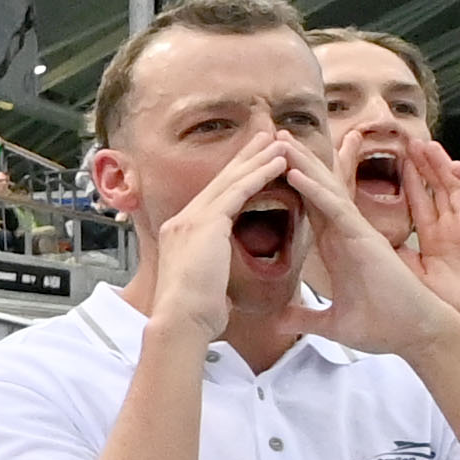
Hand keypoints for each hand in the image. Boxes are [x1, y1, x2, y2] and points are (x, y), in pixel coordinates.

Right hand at [138, 127, 300, 341]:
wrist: (181, 322)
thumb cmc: (193, 316)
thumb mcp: (202, 288)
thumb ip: (210, 277)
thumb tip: (218, 289)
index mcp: (180, 236)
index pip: (213, 199)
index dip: (234, 178)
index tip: (251, 164)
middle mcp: (182, 221)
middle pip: (220, 181)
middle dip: (244, 157)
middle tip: (265, 137)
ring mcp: (191, 219)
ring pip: (231, 180)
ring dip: (257, 158)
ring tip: (279, 142)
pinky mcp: (206, 223)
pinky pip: (239, 190)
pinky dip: (260, 173)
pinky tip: (279, 162)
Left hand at [284, 137, 459, 357]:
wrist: (415, 335)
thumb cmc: (384, 326)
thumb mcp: (333, 323)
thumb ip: (305, 317)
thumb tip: (278, 321)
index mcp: (337, 247)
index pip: (310, 208)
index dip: (291, 184)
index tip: (269, 166)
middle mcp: (346, 233)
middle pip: (317, 189)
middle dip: (295, 161)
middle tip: (272, 136)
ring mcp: (356, 232)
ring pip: (325, 189)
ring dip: (302, 164)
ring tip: (280, 139)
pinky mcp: (365, 238)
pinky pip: (337, 208)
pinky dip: (316, 190)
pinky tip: (296, 173)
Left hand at [394, 141, 459, 330]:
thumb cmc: (454, 303)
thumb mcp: (413, 276)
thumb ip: (393, 257)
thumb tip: (359, 245)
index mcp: (432, 236)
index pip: (415, 201)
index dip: (405, 182)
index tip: (392, 164)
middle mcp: (451, 225)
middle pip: (434, 186)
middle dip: (421, 165)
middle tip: (408, 143)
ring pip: (455, 186)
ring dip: (441, 166)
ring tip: (426, 146)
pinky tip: (457, 168)